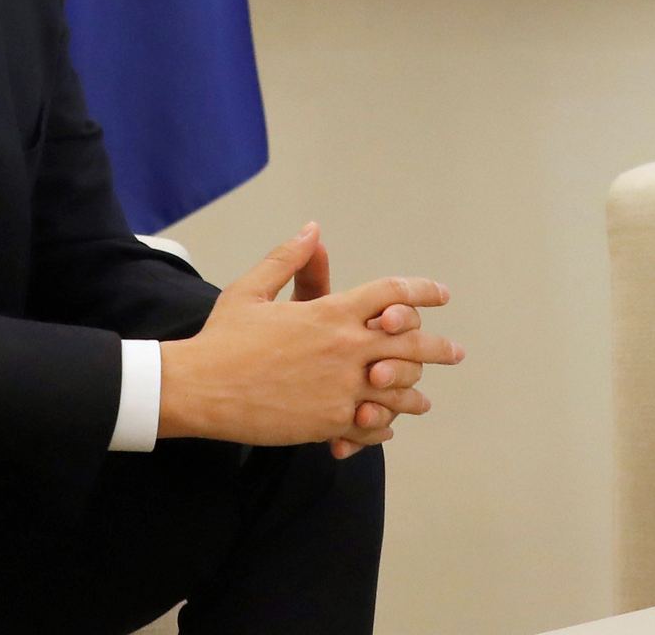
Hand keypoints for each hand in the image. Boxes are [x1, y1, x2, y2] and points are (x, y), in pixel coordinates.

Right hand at [159, 225, 464, 449]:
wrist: (198, 388)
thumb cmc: (222, 338)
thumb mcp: (252, 290)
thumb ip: (288, 260)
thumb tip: (312, 229)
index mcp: (331, 312)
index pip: (394, 294)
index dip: (423, 292)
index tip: (442, 295)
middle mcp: (345, 348)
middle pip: (412, 343)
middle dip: (439, 348)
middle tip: (456, 352)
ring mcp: (341, 388)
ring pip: (399, 390)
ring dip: (414, 394)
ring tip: (423, 399)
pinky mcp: (329, 422)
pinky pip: (372, 426)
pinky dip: (383, 426)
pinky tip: (386, 425)